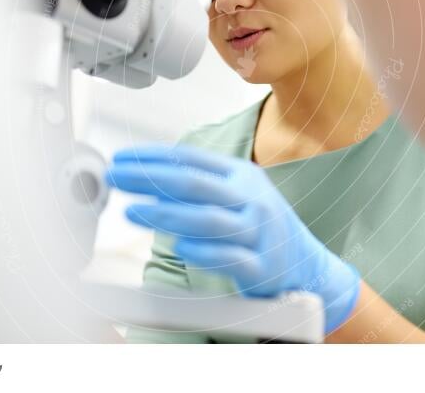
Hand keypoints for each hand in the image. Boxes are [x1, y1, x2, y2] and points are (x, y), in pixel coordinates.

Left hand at [106, 145, 360, 333]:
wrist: (308, 265)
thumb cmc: (262, 226)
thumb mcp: (238, 193)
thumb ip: (199, 183)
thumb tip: (148, 174)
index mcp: (241, 176)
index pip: (191, 160)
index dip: (153, 157)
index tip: (122, 158)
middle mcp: (250, 199)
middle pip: (194, 184)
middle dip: (150, 179)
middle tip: (116, 177)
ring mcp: (258, 233)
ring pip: (209, 220)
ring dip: (166, 215)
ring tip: (132, 212)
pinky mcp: (260, 267)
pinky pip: (230, 258)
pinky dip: (204, 251)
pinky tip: (179, 248)